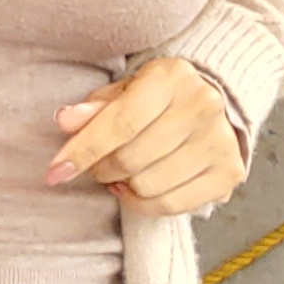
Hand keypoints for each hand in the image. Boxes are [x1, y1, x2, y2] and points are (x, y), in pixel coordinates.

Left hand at [48, 59, 245, 216]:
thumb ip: (93, 108)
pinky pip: (172, 205)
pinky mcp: (229, 172)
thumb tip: (64, 120)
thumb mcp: (123, 92)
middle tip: (98, 164)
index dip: (82, 151)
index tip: (54, 172)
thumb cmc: (156, 98)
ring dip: (122, 186)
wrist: (213, 102)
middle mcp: (202, 106)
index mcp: (172, 77)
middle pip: (131, 158)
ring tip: (120, 174)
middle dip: (101, 168)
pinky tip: (136, 189)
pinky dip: (144, 204)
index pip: (120, 123)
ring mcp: (220, 141)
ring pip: (149, 185)